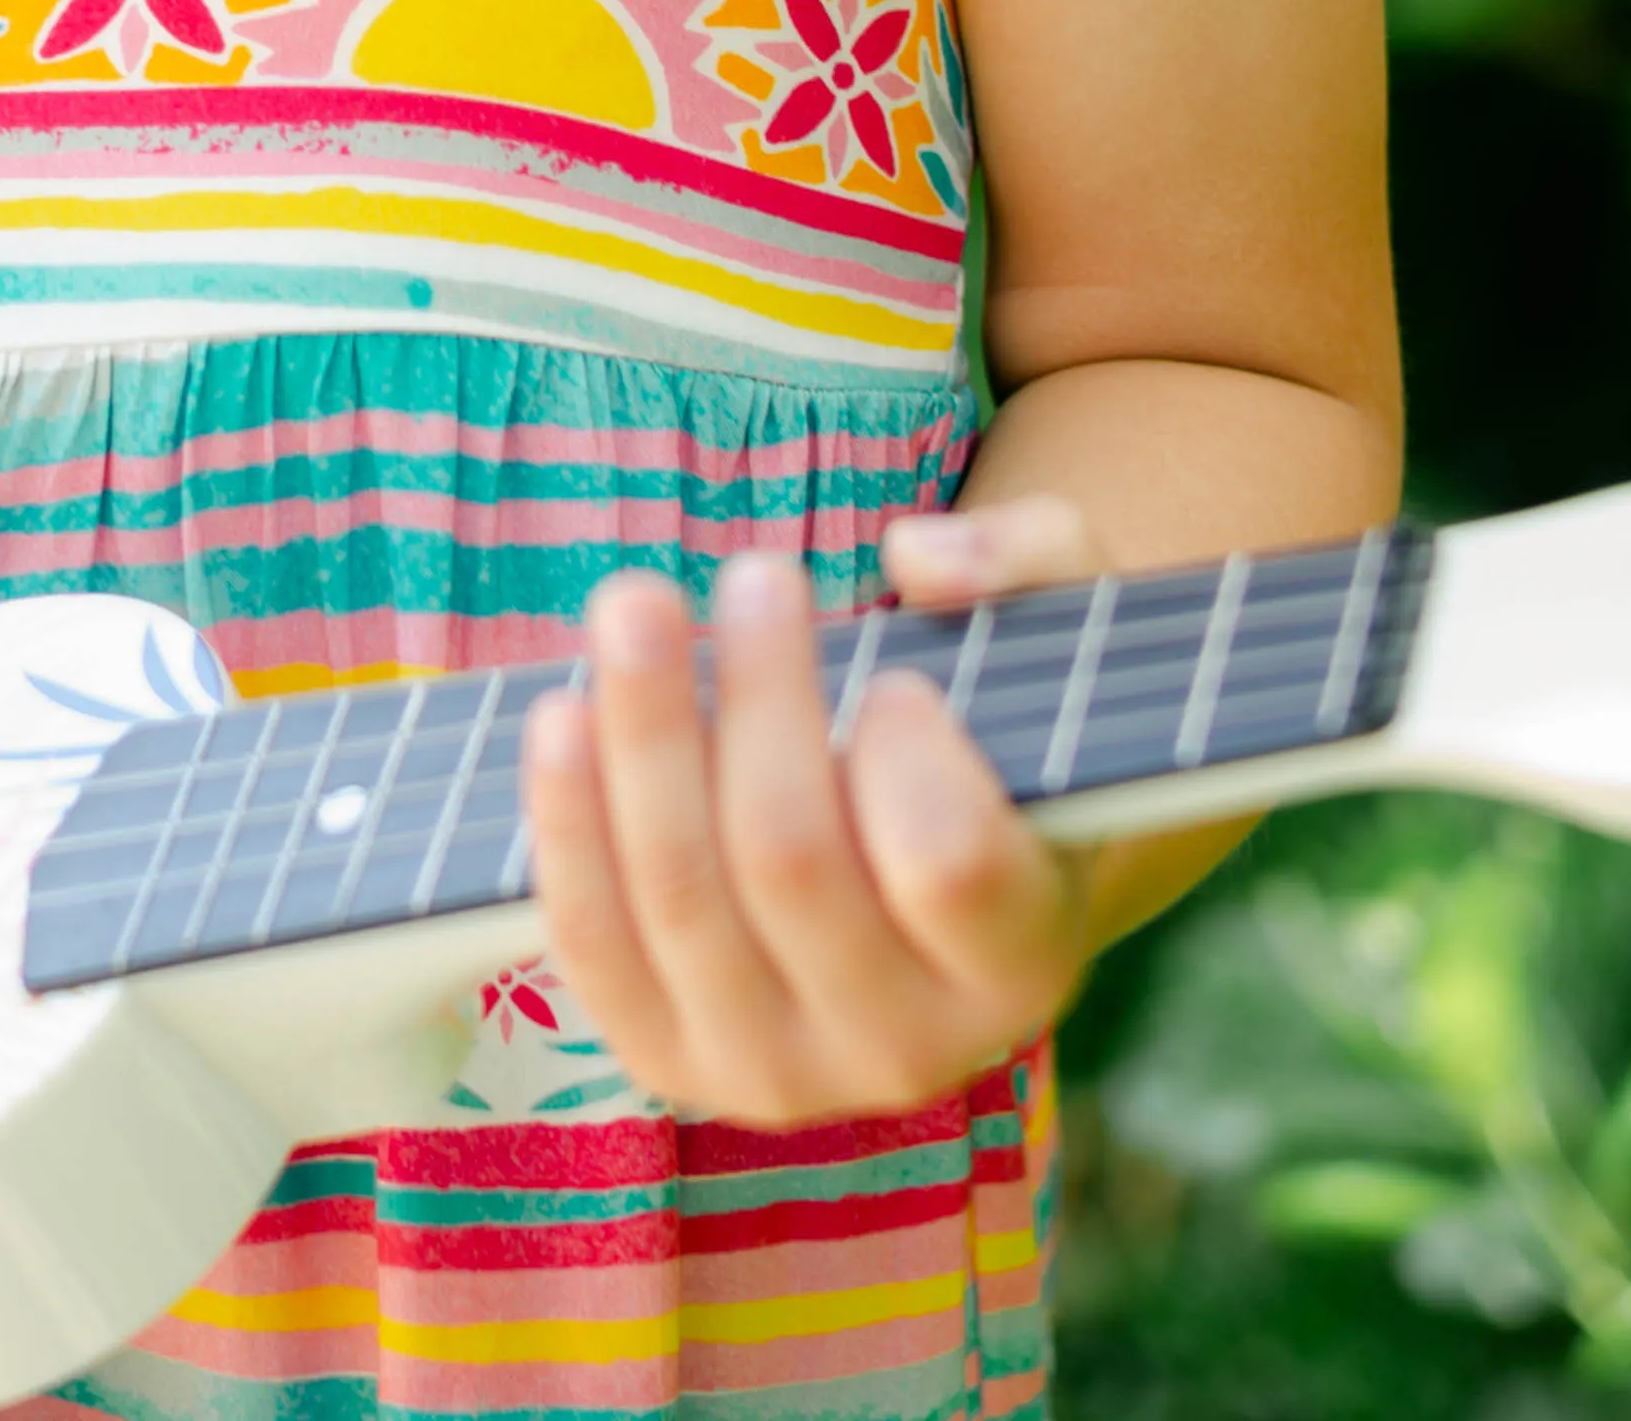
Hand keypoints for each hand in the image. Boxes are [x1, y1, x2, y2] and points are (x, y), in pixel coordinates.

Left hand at [517, 498, 1104, 1126]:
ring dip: (643, 734)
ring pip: (681, 895)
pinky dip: (568, 825)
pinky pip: (594, 947)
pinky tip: (562, 714)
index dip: (908, 754)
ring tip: (637, 604)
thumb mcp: (1068, 640)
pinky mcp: (670, 1059)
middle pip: (790, 860)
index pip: (948, 865)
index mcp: (1022, 960)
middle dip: (758, 698)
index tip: (894, 676)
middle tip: (756, 574)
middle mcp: (907, 1049)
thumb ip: (1032, 565)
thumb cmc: (1001, 738)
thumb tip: (919, 556)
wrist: (934, 886)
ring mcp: (779, 1073)